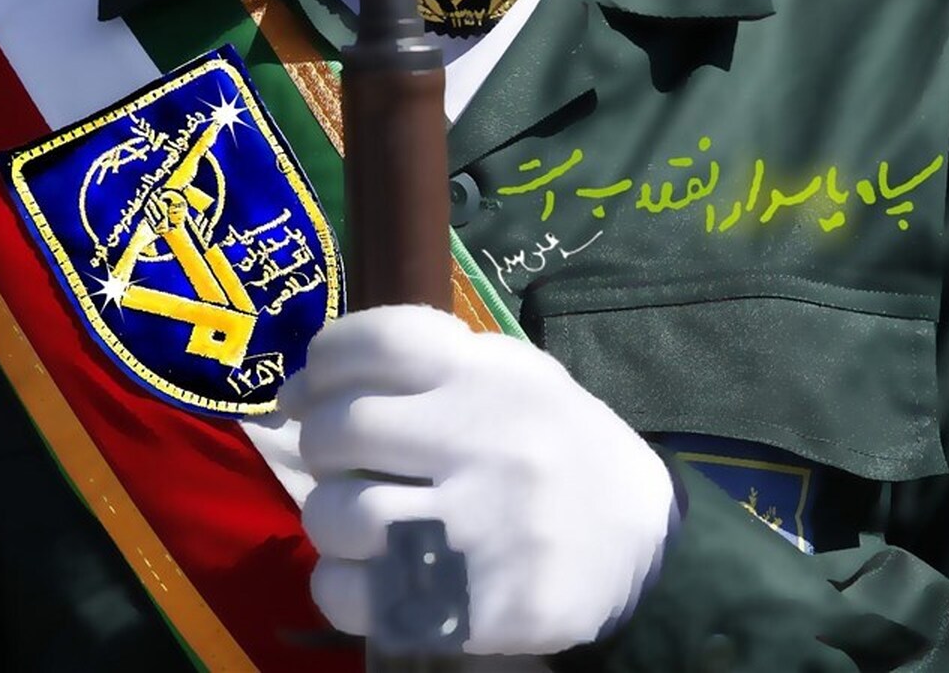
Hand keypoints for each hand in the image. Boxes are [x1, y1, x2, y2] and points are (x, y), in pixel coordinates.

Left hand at [278, 305, 676, 654]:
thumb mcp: (513, 376)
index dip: (325, 361)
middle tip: (342, 461)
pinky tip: (369, 576)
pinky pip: (353, 594)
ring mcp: (483, 528)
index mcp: (490, 376)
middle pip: (341, 430)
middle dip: (322, 444)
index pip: (379, 342)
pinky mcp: (477, 606)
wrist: (643, 543)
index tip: (312, 390)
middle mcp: (487, 441)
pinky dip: (339, 585)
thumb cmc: (557, 447)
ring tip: (361, 521)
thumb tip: (305, 386)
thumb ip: (422, 365)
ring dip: (329, 518)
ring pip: (337, 516)